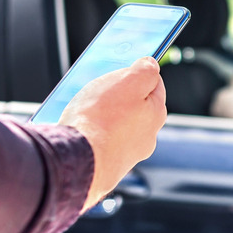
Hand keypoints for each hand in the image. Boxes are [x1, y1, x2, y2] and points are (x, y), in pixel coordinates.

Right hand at [58, 57, 166, 211]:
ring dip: (103, 117)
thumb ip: (145, 70)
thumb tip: (151, 64)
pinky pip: (101, 143)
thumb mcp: (128, 81)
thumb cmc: (101, 119)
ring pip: (117, 126)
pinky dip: (92, 135)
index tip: (123, 70)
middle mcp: (146, 137)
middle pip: (134, 106)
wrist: (76, 160)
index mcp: (156, 114)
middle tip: (98, 90)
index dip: (137, 73)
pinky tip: (79, 131)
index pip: (154, 85)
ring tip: (83, 111)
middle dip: (118, 97)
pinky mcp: (107, 167)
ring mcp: (127, 155)